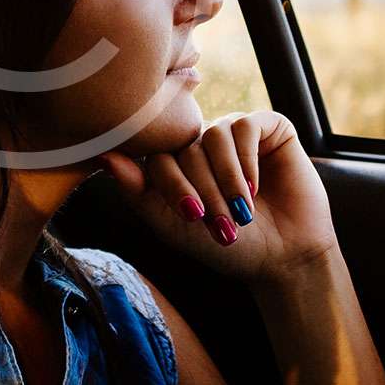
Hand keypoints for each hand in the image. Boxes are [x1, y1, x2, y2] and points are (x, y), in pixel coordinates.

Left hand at [96, 110, 337, 286]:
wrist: (281, 258)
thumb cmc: (225, 245)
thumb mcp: (172, 224)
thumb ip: (137, 191)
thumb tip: (103, 155)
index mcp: (176, 161)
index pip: (157, 154)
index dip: (172, 184)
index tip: (192, 216)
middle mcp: (202, 141)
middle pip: (186, 146)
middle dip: (203, 188)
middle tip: (220, 222)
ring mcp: (234, 131)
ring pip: (214, 135)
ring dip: (226, 178)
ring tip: (241, 211)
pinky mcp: (268, 127)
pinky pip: (245, 126)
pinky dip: (248, 160)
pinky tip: (257, 187)